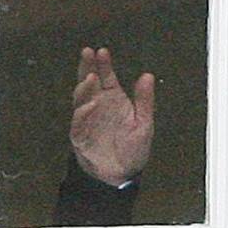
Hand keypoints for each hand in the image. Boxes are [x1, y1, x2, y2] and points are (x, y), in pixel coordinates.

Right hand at [70, 47, 154, 186]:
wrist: (121, 175)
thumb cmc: (132, 149)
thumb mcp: (144, 124)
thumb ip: (145, 101)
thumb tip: (148, 76)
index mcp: (113, 101)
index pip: (107, 77)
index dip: (104, 64)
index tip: (103, 51)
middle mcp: (98, 107)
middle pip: (89, 82)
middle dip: (87, 67)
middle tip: (88, 53)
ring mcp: (87, 120)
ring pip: (81, 99)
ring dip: (85, 88)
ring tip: (92, 78)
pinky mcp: (80, 136)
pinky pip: (79, 123)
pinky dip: (83, 113)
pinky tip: (91, 105)